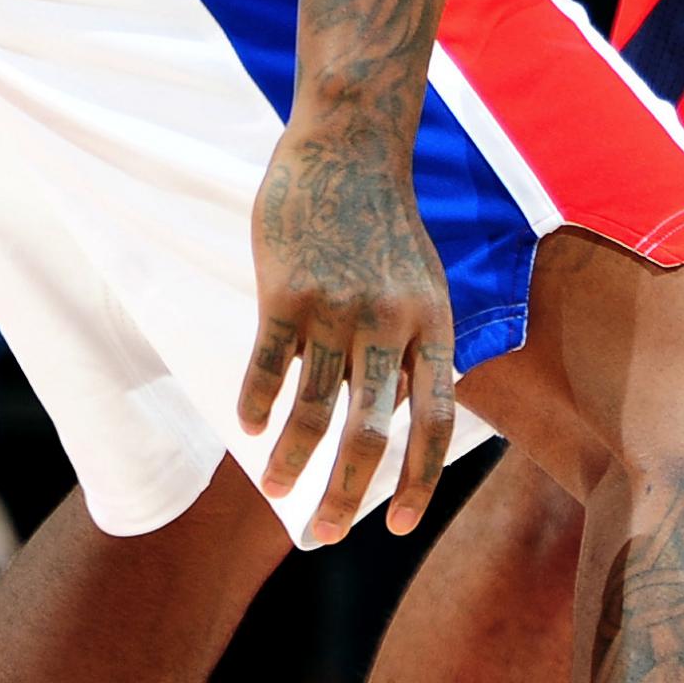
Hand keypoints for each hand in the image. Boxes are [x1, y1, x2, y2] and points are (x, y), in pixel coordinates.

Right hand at [238, 115, 460, 543]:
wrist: (349, 148)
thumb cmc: (383, 224)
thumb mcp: (423, 282)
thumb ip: (412, 347)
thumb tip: (391, 417)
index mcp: (432, 324)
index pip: (435, 421)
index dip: (418, 480)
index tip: (395, 527)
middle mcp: (390, 323)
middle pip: (372, 432)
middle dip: (346, 493)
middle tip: (322, 534)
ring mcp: (337, 308)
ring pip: (315, 409)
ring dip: (292, 461)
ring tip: (276, 489)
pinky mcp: (286, 291)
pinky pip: (268, 367)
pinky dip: (257, 406)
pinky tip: (249, 431)